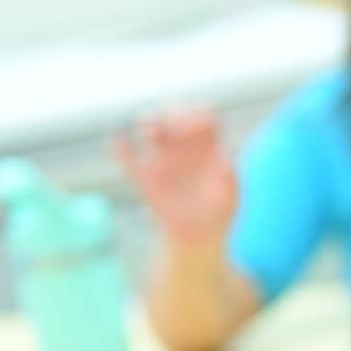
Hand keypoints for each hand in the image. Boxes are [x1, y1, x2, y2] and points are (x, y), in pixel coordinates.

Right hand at [114, 108, 237, 250]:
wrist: (199, 238)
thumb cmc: (221, 215)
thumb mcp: (231, 196)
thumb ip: (229, 176)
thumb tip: (224, 155)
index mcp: (208, 148)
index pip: (204, 117)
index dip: (199, 114)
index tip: (197, 123)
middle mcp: (184, 149)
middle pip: (176, 117)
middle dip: (173, 112)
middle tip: (174, 125)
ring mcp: (164, 161)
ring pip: (153, 130)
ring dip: (150, 123)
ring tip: (152, 131)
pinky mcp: (146, 179)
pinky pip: (128, 160)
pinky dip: (121, 149)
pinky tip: (119, 141)